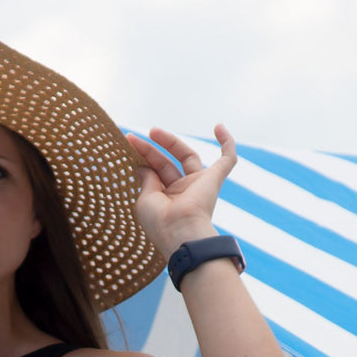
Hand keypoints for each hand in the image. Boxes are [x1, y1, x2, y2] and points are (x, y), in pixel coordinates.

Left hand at [126, 123, 237, 256]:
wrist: (179, 230)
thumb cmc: (160, 221)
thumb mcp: (145, 198)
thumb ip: (146, 180)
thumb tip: (142, 166)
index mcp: (167, 199)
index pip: (155, 173)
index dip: (142, 158)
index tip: (129, 145)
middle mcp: (183, 191)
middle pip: (167, 163)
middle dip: (150, 149)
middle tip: (133, 138)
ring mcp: (200, 184)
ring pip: (188, 155)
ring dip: (170, 141)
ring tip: (152, 131)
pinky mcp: (215, 179)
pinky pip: (227, 159)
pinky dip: (227, 143)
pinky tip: (219, 126)